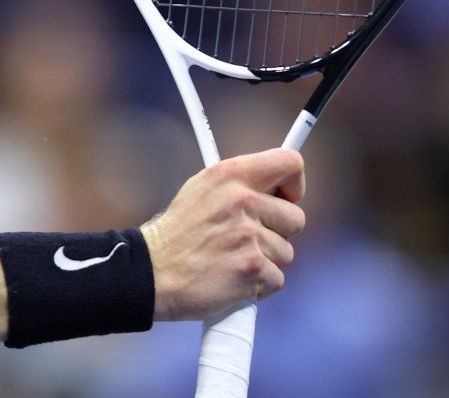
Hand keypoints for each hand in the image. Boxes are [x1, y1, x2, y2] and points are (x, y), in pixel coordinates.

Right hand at [140, 148, 305, 321]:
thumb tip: (275, 188)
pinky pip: (277, 279)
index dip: (295, 184)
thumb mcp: (201, 188)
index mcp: (231, 174)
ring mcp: (249, 236)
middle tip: (249, 239)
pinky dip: (259, 285)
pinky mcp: (252, 268)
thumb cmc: (177, 234)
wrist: (152, 272)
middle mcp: (243, 200)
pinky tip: (234, 279)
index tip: (286, 198)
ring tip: (234, 260)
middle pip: (296, 218)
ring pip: (286, 252)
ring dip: (266, 261)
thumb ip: (239, 184)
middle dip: (278, 233)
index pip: (290, 163)